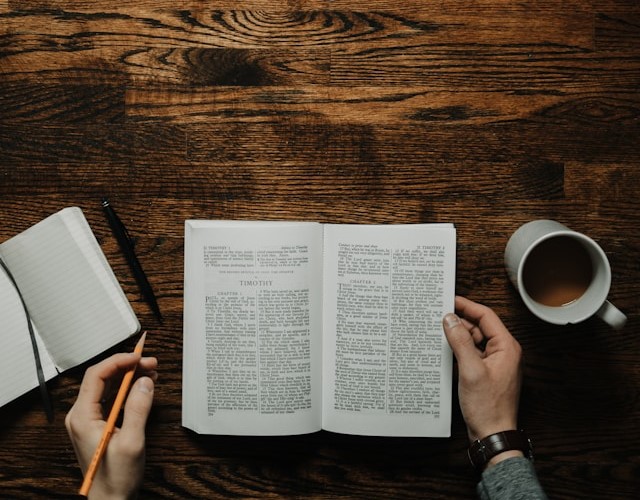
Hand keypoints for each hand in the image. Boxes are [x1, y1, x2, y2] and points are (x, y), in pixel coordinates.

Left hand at [65, 352, 157, 498]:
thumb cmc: (116, 478)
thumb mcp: (132, 442)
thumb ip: (138, 409)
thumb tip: (145, 382)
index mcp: (82, 417)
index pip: (96, 375)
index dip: (118, 361)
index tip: (138, 357)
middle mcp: (81, 415)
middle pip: (102, 377)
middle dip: (127, 366)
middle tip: (150, 362)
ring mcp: (88, 419)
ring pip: (108, 386)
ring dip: (129, 376)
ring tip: (151, 371)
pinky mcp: (98, 424)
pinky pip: (111, 398)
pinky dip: (128, 388)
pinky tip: (143, 385)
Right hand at [443, 296, 522, 463]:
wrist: (492, 435)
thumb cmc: (487, 407)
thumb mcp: (470, 370)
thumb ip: (460, 341)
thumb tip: (450, 319)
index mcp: (506, 347)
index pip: (486, 316)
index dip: (467, 306)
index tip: (449, 300)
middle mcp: (504, 353)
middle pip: (480, 327)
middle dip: (460, 321)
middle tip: (438, 316)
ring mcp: (495, 363)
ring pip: (475, 340)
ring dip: (458, 336)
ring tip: (439, 332)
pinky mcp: (486, 373)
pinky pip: (472, 354)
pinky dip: (460, 349)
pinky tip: (446, 350)